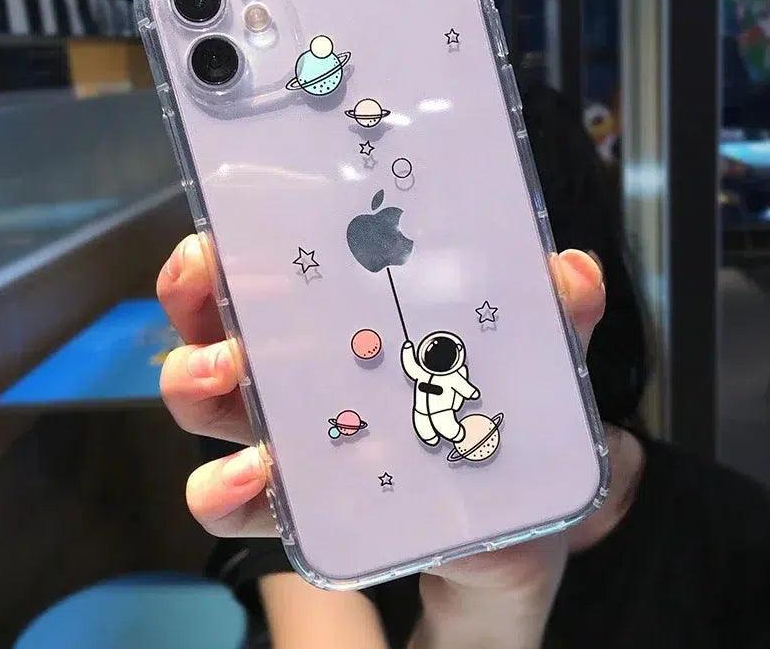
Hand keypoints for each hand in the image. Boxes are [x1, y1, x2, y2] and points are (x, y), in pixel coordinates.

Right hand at [158, 238, 634, 646]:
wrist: (504, 537)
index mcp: (346, 320)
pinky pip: (236, 499)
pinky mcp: (294, 508)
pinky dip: (225, 487)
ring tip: (221, 376)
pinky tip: (253, 476)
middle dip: (199, 302)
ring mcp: (290, 438)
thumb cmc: (498, 426)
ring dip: (197, 383)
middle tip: (208, 286)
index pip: (277, 270)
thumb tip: (571, 272)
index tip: (220, 233)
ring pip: (211, 403)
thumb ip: (553, 320)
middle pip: (223, 323)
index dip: (235, 247)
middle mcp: (302, 372)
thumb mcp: (531, 365)